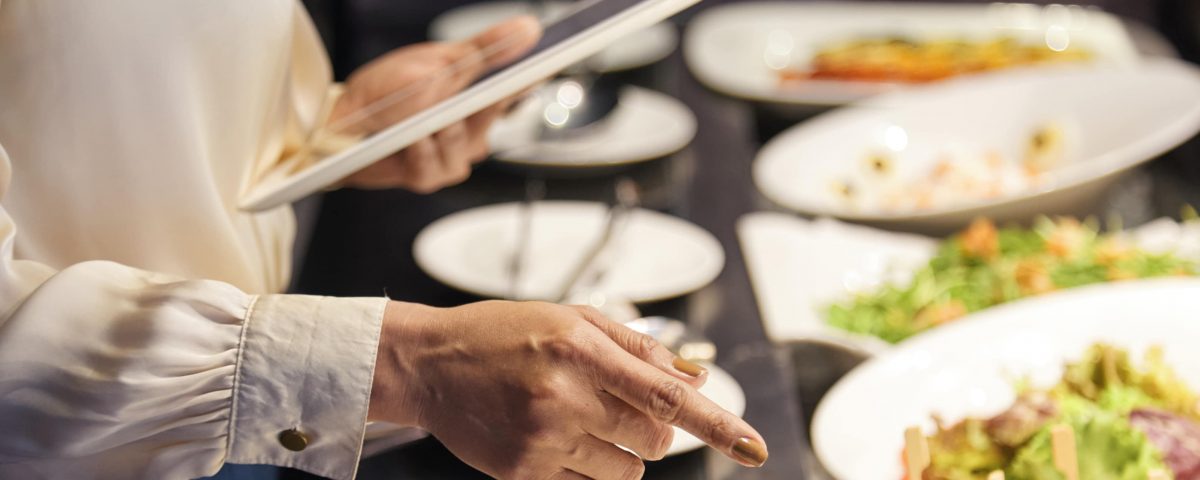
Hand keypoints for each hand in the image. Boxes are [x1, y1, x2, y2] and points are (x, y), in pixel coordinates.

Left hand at [329, 17, 540, 192]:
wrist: (338, 122)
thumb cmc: (387, 91)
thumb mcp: (440, 61)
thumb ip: (486, 49)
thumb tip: (528, 28)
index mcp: (478, 96)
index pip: (517, 85)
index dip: (533, 74)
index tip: (547, 62)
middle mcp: (472, 129)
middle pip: (492, 114)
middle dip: (472, 100)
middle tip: (457, 88)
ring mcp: (453, 155)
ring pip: (464, 144)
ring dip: (439, 128)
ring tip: (420, 120)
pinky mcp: (429, 176)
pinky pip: (436, 165)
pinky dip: (420, 150)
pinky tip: (409, 139)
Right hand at [370, 301, 768, 478]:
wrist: (430, 364)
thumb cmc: (504, 332)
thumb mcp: (573, 319)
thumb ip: (638, 346)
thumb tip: (699, 374)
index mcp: (581, 349)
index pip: (667, 395)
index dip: (718, 425)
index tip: (755, 449)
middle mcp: (564, 396)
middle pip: (655, 438)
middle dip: (655, 427)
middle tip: (618, 404)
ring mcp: (543, 439)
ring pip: (629, 470)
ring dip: (625, 451)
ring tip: (584, 420)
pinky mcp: (524, 472)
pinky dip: (593, 468)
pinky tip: (559, 436)